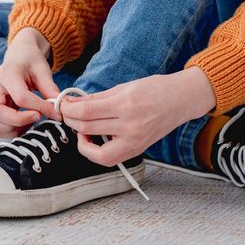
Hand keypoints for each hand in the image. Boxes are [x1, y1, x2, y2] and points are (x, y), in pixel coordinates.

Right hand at [0, 28, 59, 137]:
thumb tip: (59, 107)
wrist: (17, 57)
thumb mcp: (43, 70)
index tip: (54, 112)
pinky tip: (22, 124)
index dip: (38, 107)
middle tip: (37, 117)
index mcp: (8, 74)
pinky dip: (7, 131)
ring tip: (29, 121)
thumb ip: (50, 88)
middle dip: (18, 121)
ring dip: (11, 128)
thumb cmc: (30, 62)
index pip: (20, 97)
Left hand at [59, 67, 215, 165]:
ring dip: (81, 140)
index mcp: (125, 106)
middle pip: (86, 129)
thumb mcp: (124, 87)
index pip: (85, 112)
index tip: (64, 104)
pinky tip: (94, 139)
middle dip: (70, 121)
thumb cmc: (155, 89)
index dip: (69, 109)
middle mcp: (129, 127)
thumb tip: (74, 103)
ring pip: (95, 151)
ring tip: (80, 128)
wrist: (181, 100)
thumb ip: (97, 98)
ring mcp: (134, 142)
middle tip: (67, 114)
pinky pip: (109, 158)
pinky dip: (96, 151)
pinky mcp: (137, 150)